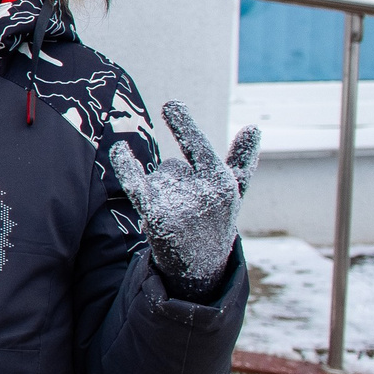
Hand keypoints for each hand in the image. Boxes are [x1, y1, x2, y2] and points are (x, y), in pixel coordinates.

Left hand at [109, 101, 260, 299]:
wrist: (201, 268)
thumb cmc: (217, 220)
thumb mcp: (235, 192)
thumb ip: (242, 160)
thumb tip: (254, 127)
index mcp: (224, 183)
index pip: (201, 149)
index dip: (186, 128)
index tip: (173, 105)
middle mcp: (204, 193)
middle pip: (173, 166)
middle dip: (177, 163)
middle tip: (176, 129)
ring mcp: (181, 206)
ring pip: (159, 176)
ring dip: (163, 191)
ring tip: (178, 216)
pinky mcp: (158, 219)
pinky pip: (138, 186)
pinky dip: (127, 166)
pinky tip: (119, 149)